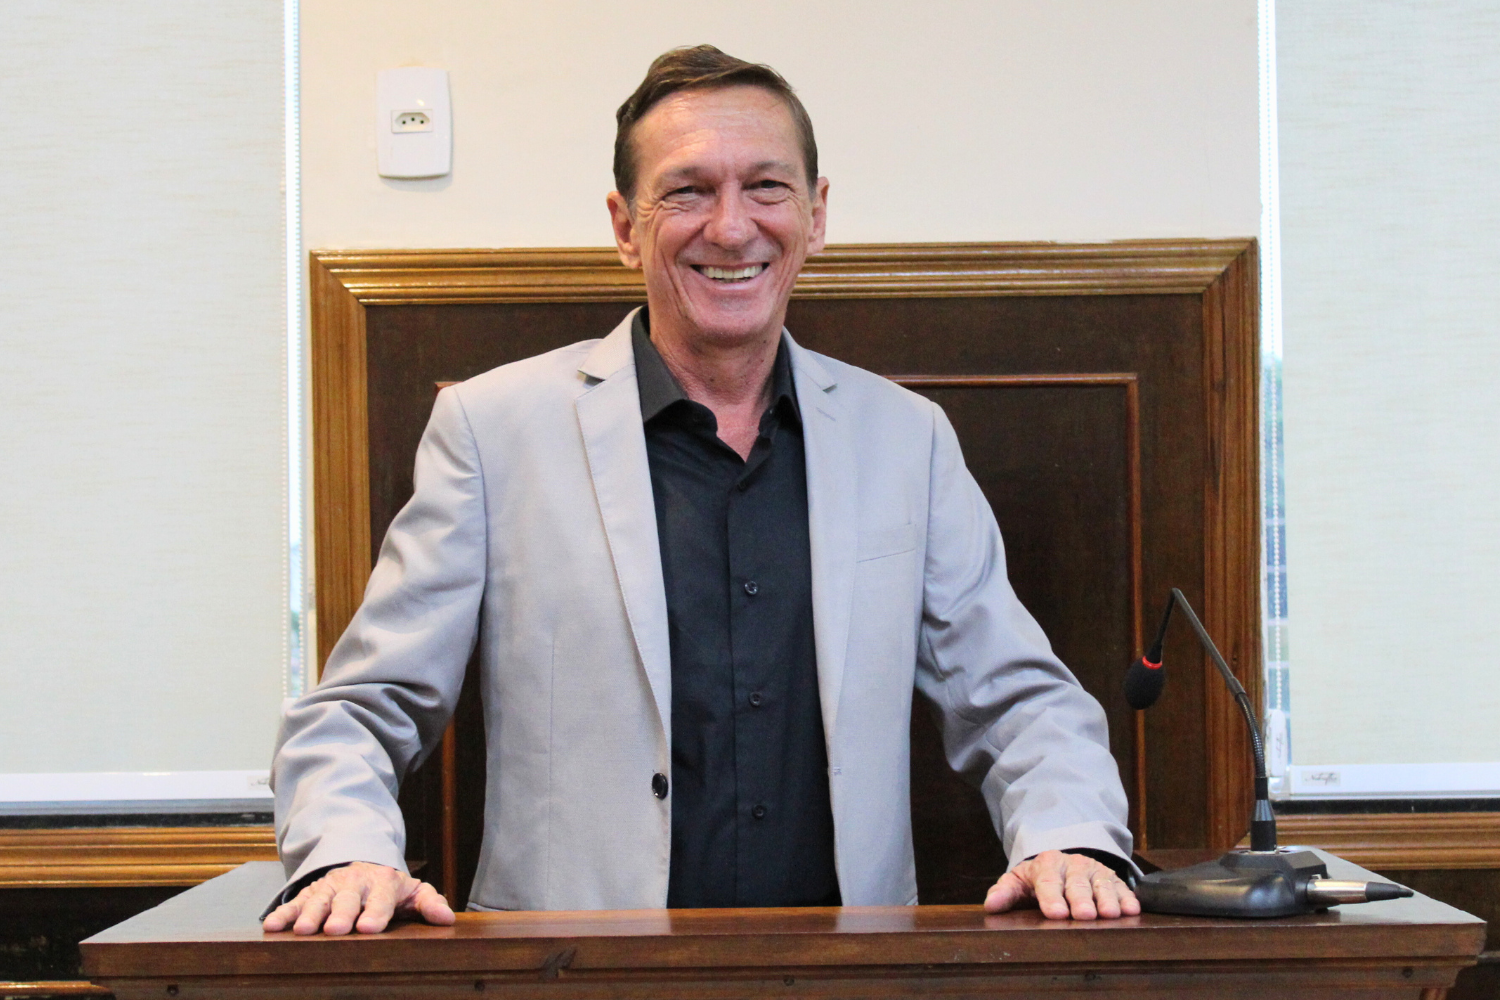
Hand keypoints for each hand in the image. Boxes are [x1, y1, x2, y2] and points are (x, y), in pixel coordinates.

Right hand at [262, 861, 456, 934]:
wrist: (364, 866)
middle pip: (348, 899)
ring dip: (310, 914)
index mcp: (383, 882)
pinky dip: (283, 914)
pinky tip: (272, 926)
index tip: (370, 928)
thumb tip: (447, 919)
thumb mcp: (414, 892)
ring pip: (319, 901)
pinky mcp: (311, 893)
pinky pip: (295, 903)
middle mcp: (355, 883)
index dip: (376, 913)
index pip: (381, 898)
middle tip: (337, 929)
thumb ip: (430, 903)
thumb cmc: (390, 888)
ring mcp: (331, 887)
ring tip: (305, 930)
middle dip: (342, 914)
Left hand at [983, 850, 1139, 920]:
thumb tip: (990, 906)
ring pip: (1101, 885)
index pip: (1048, 882)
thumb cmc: (1038, 878)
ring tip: (1110, 914)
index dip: (1052, 898)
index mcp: (1047, 865)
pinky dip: (1127, 898)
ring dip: (1107, 900)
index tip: (1055, 914)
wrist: (1063, 862)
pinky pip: (1122, 887)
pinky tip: (1132, 909)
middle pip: (1077, 885)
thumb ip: (1004, 892)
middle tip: (1084, 915)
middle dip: (1080, 900)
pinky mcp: (1112, 878)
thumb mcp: (1019, 881)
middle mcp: (1073, 865)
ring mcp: (1095, 871)